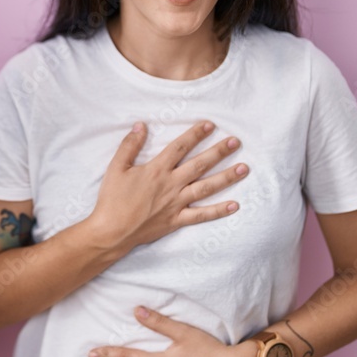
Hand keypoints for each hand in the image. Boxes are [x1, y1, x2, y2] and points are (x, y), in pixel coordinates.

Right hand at [85, 121, 247, 253]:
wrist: (112, 231)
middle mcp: (171, 185)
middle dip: (219, 152)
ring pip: (206, 188)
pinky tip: (235, 205)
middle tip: (236, 142)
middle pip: (200, 165)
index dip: (195, 135)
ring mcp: (176, 203)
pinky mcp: (177, 220)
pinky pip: (202, 215)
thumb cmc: (112, 199)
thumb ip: (129, 145)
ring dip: (226, 177)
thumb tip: (141, 126)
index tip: (210, 125)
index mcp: (156, 170)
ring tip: (244, 168)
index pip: (180, 147)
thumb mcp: (116, 167)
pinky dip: (219, 211)